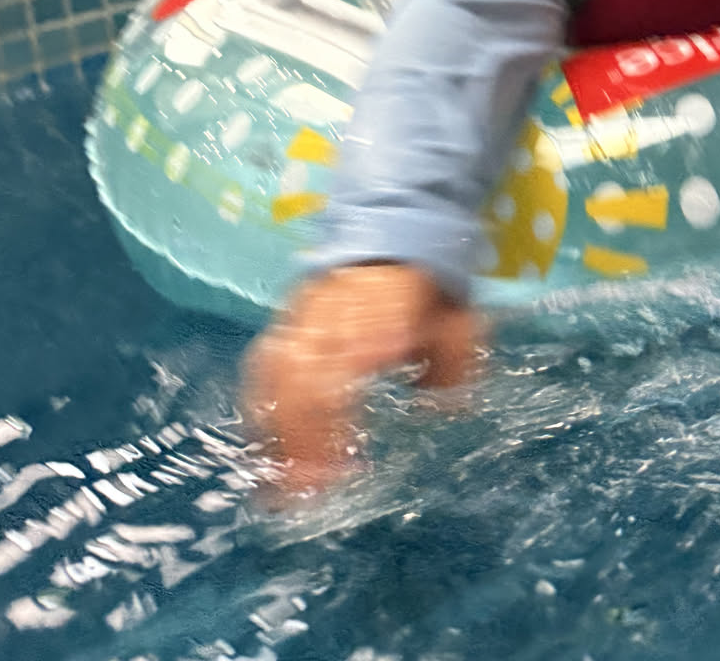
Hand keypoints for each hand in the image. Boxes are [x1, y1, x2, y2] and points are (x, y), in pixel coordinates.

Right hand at [240, 263, 480, 494]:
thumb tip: (441, 410)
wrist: (395, 226)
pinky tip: (265, 446)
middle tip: (312, 493)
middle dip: (306, 437)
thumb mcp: (458, 320)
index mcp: (385, 301)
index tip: (344, 458)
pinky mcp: (288, 317)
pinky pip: (265, 362)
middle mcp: (337, 306)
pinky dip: (261, 408)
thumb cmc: (429, 290)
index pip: (354, 354)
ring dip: (280, 431)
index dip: (342, 411)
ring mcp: (308, 310)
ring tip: (282, 485)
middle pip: (308, 372)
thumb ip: (453, 365)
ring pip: (279, 370)